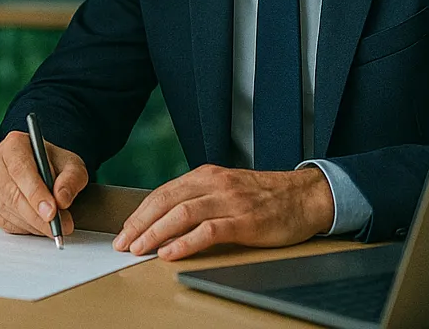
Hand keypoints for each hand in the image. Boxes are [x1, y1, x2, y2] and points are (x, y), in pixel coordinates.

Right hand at [0, 130, 88, 238]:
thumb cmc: (54, 164)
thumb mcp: (72, 166)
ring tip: (54, 226)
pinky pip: (4, 222)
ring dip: (33, 223)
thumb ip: (71, 179)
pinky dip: (24, 228)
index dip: (36, 193)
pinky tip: (38, 224)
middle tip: (58, 226)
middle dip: (37, 215)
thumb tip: (61, 198)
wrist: (43, 170)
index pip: (21, 170)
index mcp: (15, 143)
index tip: (52, 212)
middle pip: (12, 193)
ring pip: (8, 210)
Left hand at [113, 165, 333, 259]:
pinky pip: (209, 230)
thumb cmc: (264, 197)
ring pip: (182, 213)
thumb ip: (200, 199)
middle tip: (123, 243)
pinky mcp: (245, 220)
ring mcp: (229, 201)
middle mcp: (214, 184)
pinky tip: (171, 252)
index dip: (140, 212)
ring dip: (156, 232)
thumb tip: (166, 221)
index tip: (125, 230)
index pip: (163, 192)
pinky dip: (186, 242)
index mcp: (206, 175)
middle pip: (166, 200)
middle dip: (141, 223)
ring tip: (140, 249)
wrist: (304, 195)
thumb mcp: (226, 190)